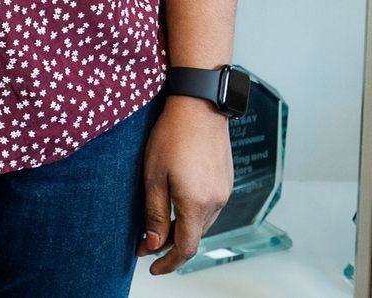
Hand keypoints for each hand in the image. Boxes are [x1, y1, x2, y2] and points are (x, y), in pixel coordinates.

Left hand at [139, 96, 232, 274]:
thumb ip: (155, 214)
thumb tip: (153, 245)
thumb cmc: (172, 135)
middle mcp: (216, 201)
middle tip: (145, 242)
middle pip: (194, 236)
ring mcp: (224, 190)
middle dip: (170, 244)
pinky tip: (179, 202)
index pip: (185, 248)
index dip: (168, 262)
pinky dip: (194, 212)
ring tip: (160, 222)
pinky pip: (210, 207)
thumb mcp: (154, 176)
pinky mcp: (226, 179)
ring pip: (202, 222)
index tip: (152, 267)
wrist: (199, 104)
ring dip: (183, 228)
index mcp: (196, 204)